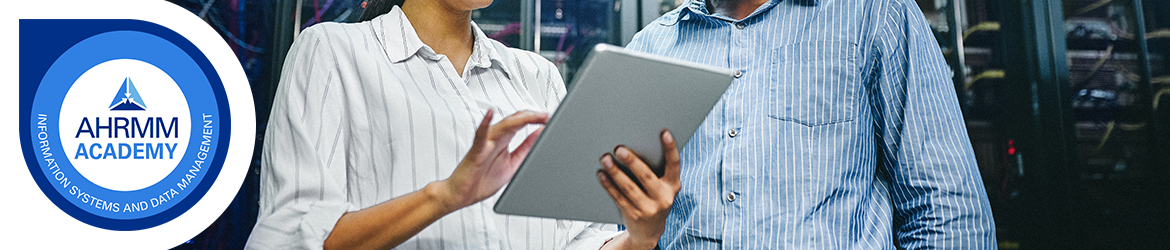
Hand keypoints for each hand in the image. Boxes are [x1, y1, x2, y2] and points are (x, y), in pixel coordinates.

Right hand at [435, 109, 547, 209]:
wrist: (461, 195)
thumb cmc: (482, 180)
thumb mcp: (513, 164)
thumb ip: (525, 148)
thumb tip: (539, 134)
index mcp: (503, 141)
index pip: (520, 123)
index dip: (535, 118)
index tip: (550, 117)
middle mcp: (494, 139)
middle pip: (514, 121)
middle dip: (532, 116)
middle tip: (547, 115)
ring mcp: (484, 143)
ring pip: (503, 125)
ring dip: (520, 119)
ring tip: (534, 115)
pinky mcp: (475, 151)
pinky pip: (480, 135)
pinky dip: (485, 124)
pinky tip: (491, 114)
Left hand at [597, 129, 681, 249]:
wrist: (649, 232)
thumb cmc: (654, 200)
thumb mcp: (662, 188)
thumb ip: (656, 171)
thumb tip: (634, 147)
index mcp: (673, 186)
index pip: (674, 164)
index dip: (671, 148)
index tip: (664, 132)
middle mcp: (664, 198)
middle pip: (647, 176)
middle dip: (632, 162)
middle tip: (619, 149)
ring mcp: (649, 209)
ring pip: (629, 188)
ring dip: (616, 172)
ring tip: (605, 159)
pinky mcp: (634, 215)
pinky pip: (619, 197)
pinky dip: (609, 185)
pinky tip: (602, 175)